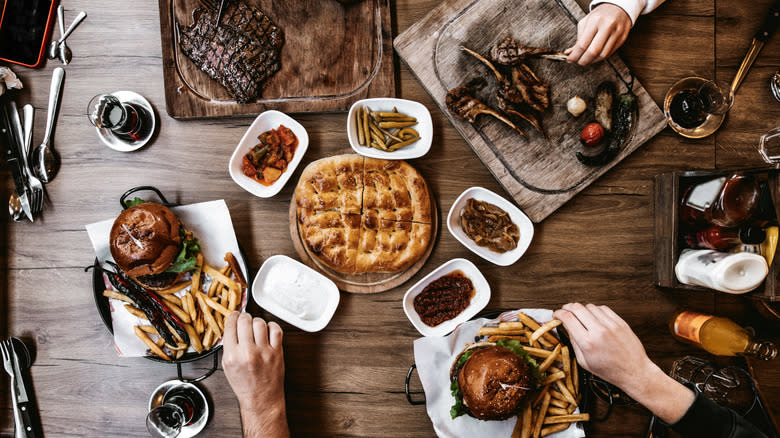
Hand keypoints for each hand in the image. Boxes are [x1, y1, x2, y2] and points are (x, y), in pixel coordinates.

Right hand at [222, 312, 288, 437]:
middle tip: (245, 320)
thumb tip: (231, 328)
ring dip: (257, 322)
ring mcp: (264, 351)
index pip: (231, 325)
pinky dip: (272, 326)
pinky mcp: (277, 352)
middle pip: (245, 320)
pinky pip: (276, 329)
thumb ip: (228, 347)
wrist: (261, 399)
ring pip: (260, 323)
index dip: (233, 316)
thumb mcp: (227, 367)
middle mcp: (248, 352)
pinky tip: (268, 331)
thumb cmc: (245, 385)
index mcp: (232, 355)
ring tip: (256, 327)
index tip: (235, 315)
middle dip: (244, 317)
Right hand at [553, 303, 694, 423]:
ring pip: (589, 306)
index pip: (568, 318)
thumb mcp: (584, 361)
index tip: (556, 314)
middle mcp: (599, 331)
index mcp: (587, 343)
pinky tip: (594, 318)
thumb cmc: (609, 370)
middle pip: (577, 308)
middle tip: (565, 311)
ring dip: (582, 309)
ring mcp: (611, 325)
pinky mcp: (620, 322)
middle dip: (567, 307)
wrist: (634, 371)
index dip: (558, 313)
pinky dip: (595, 311)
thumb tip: (566, 325)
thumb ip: (573, 341)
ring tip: (581, 317)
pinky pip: (603, 308)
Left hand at [565, 3, 631, 64]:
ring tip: (586, 59)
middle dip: (583, 60)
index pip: (583, 44)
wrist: (619, 7)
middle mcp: (607, 26)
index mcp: (595, 21)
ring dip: (592, 61)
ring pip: (602, 55)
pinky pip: (609, 53)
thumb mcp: (586, 22)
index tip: (570, 59)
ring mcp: (617, 33)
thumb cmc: (600, 15)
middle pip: (593, 52)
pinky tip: (595, 56)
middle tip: (578, 61)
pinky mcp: (622, 39)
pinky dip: (600, 58)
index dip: (575, 55)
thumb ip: (578, 38)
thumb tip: (570, 53)